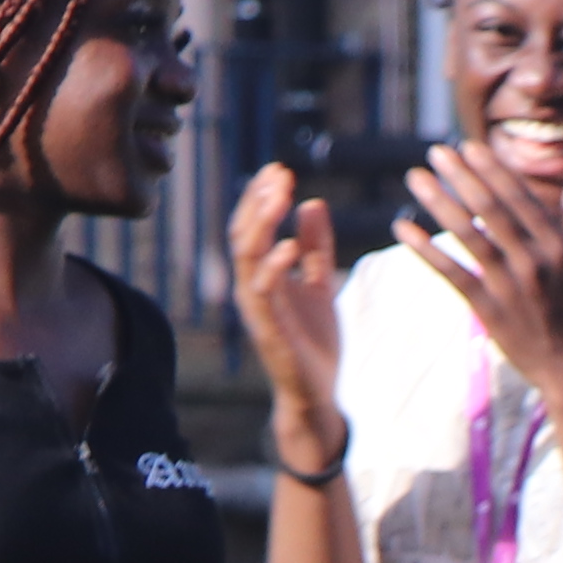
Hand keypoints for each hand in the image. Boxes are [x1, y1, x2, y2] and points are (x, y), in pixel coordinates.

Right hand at [226, 160, 345, 429]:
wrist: (317, 393)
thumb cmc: (314, 341)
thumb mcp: (320, 284)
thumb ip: (317, 248)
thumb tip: (313, 203)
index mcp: (261, 276)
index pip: (251, 227)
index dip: (260, 197)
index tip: (279, 169)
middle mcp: (251, 288)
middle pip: (243, 234)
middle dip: (259, 202)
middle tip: (279, 174)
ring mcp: (257, 309)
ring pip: (247, 257)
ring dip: (262, 224)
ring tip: (281, 196)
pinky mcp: (270, 330)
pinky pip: (264, 293)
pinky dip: (275, 266)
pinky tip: (291, 245)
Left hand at [407, 141, 562, 401]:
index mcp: (557, 245)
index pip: (520, 197)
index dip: (492, 170)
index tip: (468, 147)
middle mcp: (534, 261)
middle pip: (491, 209)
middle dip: (462, 176)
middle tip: (435, 151)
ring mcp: (510, 286)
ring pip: (468, 236)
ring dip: (438, 203)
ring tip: (415, 178)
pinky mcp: (488, 309)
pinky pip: (451, 272)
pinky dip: (426, 249)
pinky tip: (403, 228)